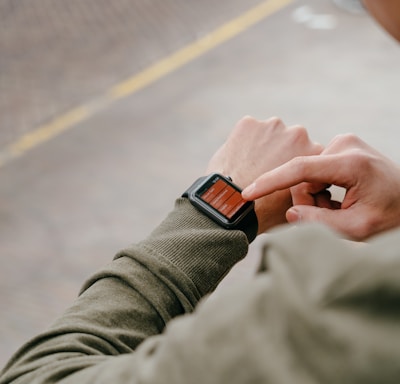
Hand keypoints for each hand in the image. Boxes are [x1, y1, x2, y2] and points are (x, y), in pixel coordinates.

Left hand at [206, 116, 322, 232]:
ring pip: (269, 133)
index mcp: (316, 153)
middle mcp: (298, 133)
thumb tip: (308, 187)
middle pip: (290, 140)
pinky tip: (237, 160)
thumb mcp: (299, 204)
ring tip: (250, 168)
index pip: (309, 153)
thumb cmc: (266, 212)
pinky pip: (247, 131)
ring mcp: (272, 126)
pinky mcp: (248, 123)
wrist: (233, 206)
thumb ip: (308, 187)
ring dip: (263, 145)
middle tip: (266, 172)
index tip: (285, 177)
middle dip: (281, 152)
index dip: (296, 166)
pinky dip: (243, 142)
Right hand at [242, 133, 399, 239]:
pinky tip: (337, 198)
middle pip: (301, 176)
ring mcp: (343, 143)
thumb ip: (320, 223)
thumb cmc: (392, 217)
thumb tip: (289, 212)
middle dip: (307, 201)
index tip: (247, 193)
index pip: (300, 169)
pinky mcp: (341, 147)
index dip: (270, 182)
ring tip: (337, 208)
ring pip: (306, 175)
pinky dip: (320, 189)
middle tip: (329, 217)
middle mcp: (345, 145)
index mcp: (352, 163)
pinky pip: (314, 171)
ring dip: (314, 197)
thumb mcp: (358, 229)